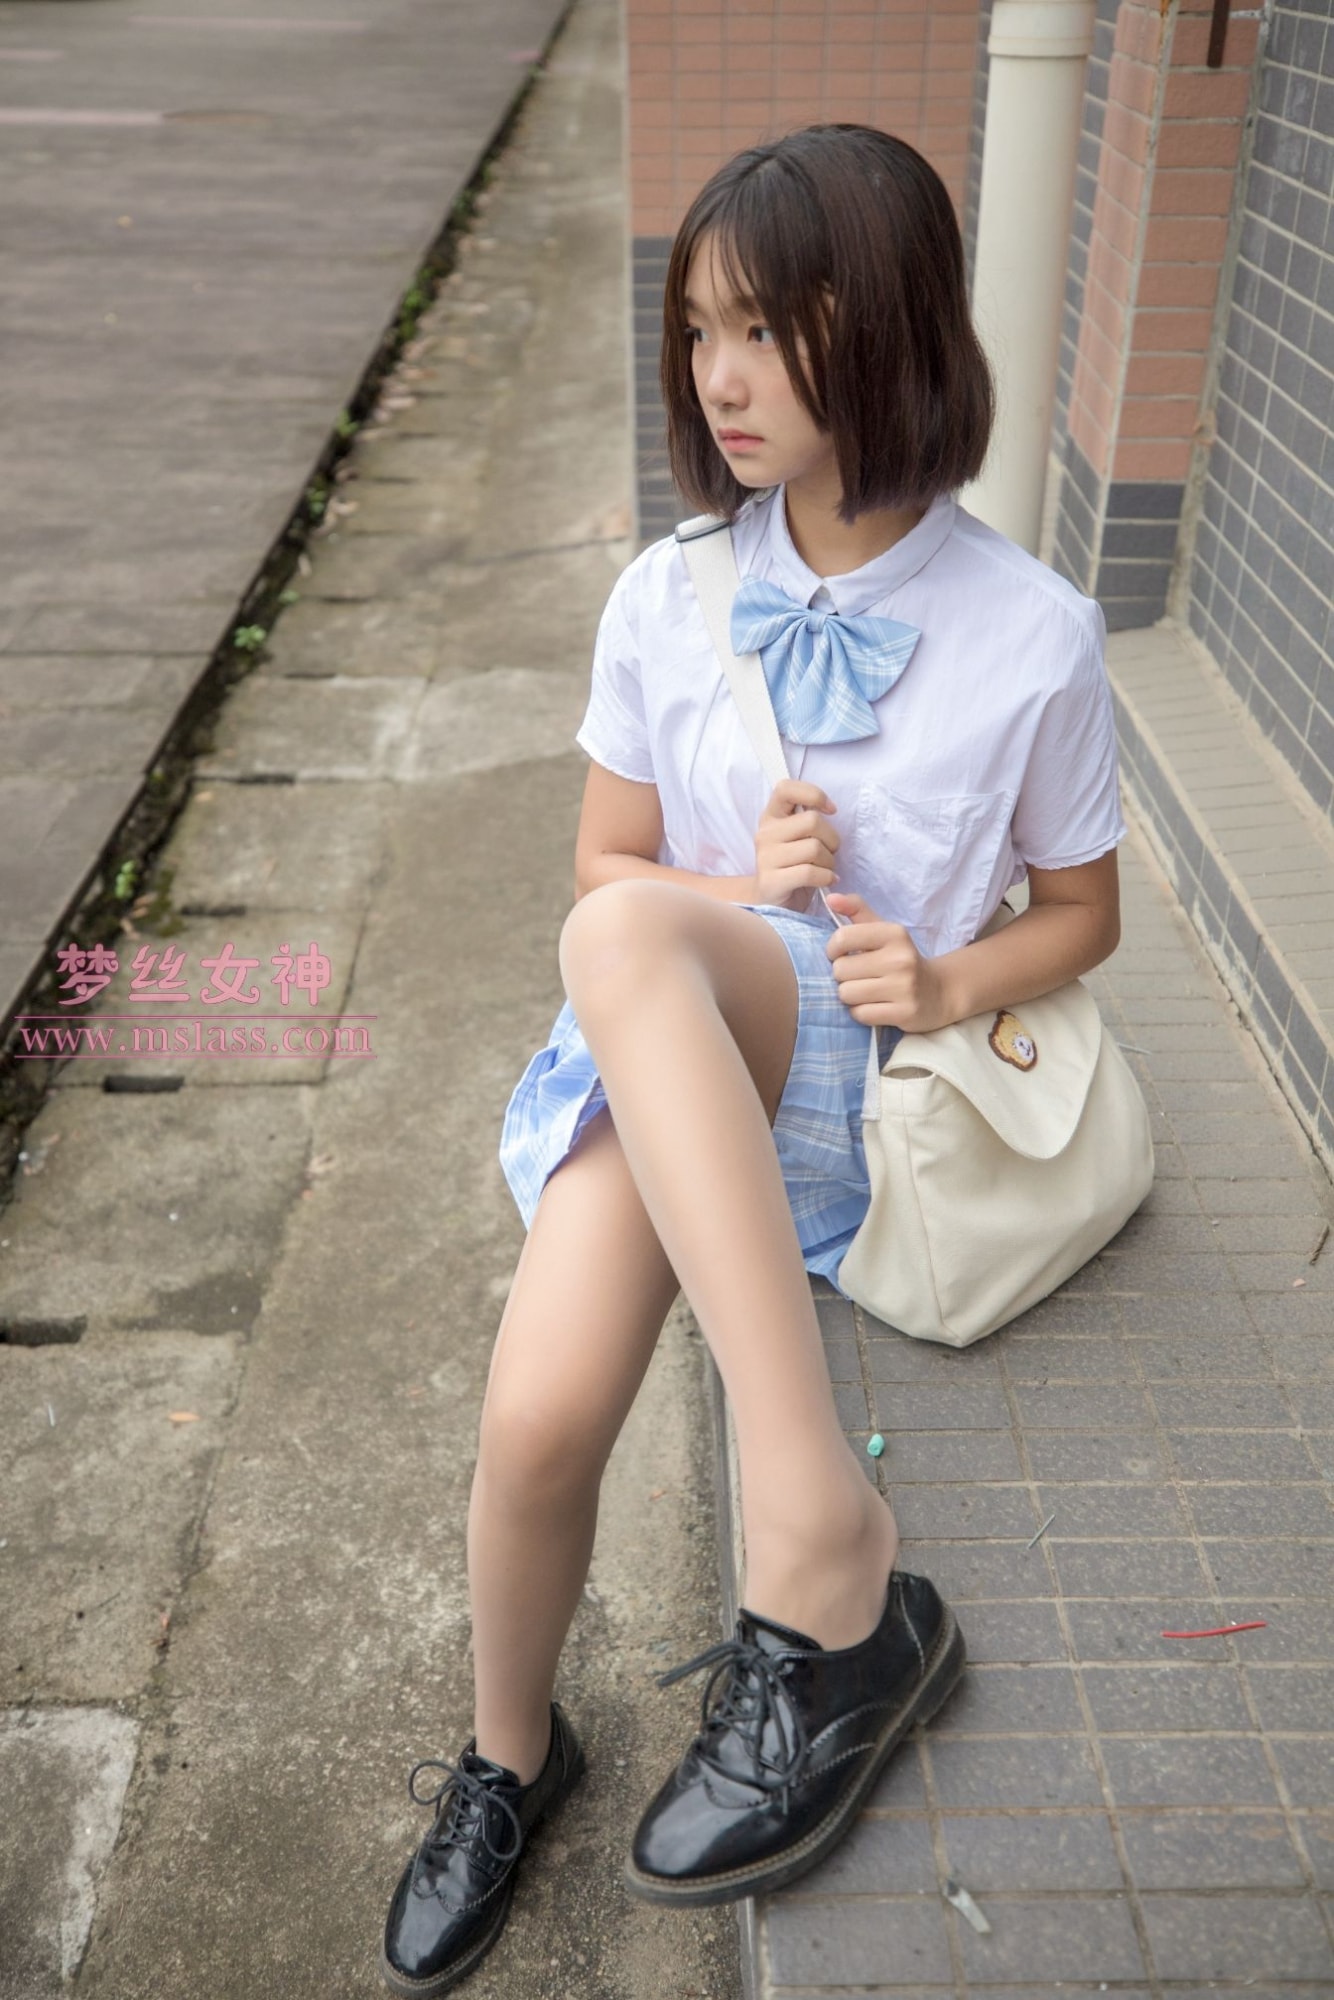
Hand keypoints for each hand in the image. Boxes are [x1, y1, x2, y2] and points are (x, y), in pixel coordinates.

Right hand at [752, 780, 839, 909]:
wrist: (773, 902)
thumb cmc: (794, 866)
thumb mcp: (798, 837)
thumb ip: (807, 820)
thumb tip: (829, 809)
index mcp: (771, 816)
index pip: (786, 788)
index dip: (813, 794)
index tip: (830, 810)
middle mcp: (765, 833)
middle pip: (812, 821)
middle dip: (831, 839)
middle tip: (829, 852)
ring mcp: (765, 857)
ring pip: (814, 848)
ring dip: (829, 861)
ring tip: (824, 868)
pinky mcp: (771, 881)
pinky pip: (810, 872)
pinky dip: (826, 877)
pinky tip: (826, 881)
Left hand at [824, 891, 953, 1032]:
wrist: (940, 992)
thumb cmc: (902, 959)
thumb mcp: (885, 931)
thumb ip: (857, 911)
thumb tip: (830, 898)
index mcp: (894, 934)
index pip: (843, 937)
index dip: (833, 949)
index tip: (840, 954)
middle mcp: (900, 959)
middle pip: (841, 970)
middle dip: (843, 976)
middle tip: (858, 977)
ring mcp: (904, 987)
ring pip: (847, 993)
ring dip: (850, 996)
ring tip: (865, 992)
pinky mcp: (904, 1013)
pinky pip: (860, 1014)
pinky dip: (860, 1013)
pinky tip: (874, 1006)